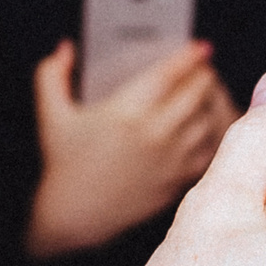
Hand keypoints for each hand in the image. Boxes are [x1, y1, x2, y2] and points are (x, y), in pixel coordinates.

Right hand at [26, 40, 234, 258]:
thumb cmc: (63, 165)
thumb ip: (51, 75)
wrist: (74, 217)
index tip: (201, 48)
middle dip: (204, 76)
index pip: (168, 75)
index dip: (189, 57)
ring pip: (208, 121)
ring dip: (213, 103)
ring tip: (209, 94)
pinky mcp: (178, 181)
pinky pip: (210, 151)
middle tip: (204, 69)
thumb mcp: (51, 116)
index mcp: (125, 113)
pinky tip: (209, 126)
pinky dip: (214, 135)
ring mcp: (170, 160)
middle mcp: (153, 134)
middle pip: (196, 94)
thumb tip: (65, 48)